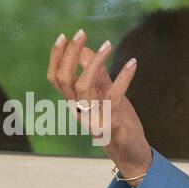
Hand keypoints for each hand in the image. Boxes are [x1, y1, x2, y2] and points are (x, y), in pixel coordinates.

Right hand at [46, 29, 151, 180]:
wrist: (130, 154)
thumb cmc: (117, 123)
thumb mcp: (105, 94)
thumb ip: (97, 74)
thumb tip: (87, 49)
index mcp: (75, 103)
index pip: (55, 78)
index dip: (56, 57)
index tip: (63, 36)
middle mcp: (79, 110)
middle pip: (64, 80)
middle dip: (69, 54)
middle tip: (81, 33)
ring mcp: (93, 118)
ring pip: (83, 87)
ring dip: (94, 63)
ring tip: (107, 44)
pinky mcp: (111, 124)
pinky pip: (114, 97)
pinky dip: (124, 78)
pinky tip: (133, 63)